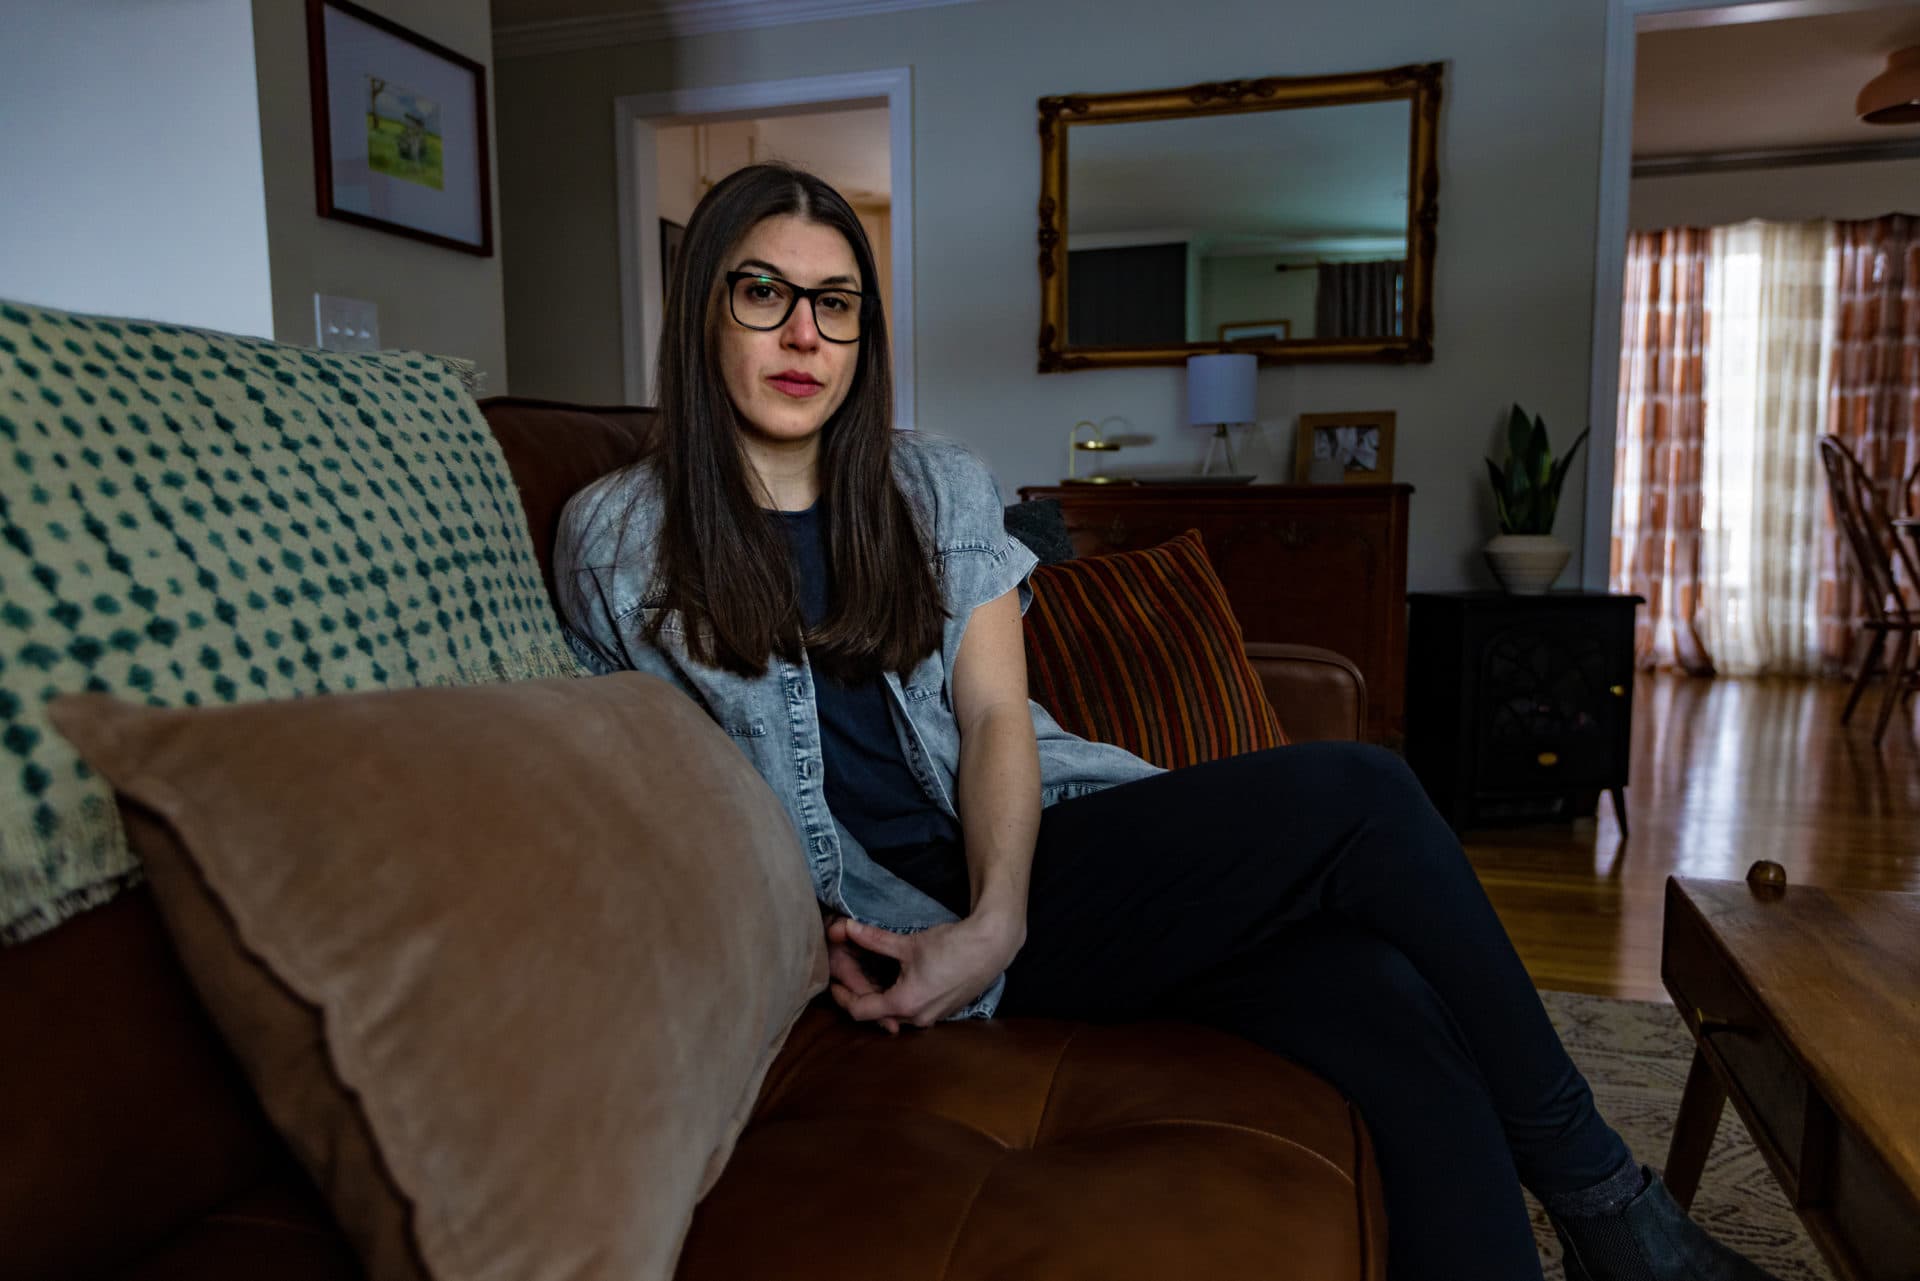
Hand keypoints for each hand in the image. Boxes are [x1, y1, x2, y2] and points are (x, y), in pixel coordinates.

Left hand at [824, 911, 1023, 1032]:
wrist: (991, 947)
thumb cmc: (952, 946)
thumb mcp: (908, 943)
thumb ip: (874, 939)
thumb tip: (846, 928)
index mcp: (904, 1004)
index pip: (860, 1011)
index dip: (843, 997)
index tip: (834, 985)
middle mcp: (917, 1019)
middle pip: (877, 1016)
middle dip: (862, 997)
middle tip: (850, 979)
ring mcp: (933, 1018)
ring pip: (896, 1015)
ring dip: (882, 1000)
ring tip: (871, 978)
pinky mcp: (944, 1012)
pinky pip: (914, 1012)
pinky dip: (900, 1000)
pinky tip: (898, 982)